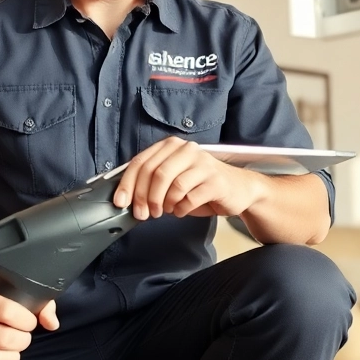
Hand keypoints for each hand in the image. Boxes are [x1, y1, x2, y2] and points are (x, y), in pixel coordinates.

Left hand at [113, 137, 263, 219]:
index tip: (121, 202)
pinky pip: (190, 197)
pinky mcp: (216, 181)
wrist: (238, 190)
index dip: (128, 184)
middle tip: (144, 214)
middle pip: (155, 173)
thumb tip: (126, 197)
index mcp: (172, 146)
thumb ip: (150, 181)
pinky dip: (181, 209)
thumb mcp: (172, 179)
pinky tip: (182, 210)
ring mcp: (203, 164)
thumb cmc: (201, 185)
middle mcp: (187, 150)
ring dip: (164, 204)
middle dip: (144, 198)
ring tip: (166, 210)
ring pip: (173, 185)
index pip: (141, 162)